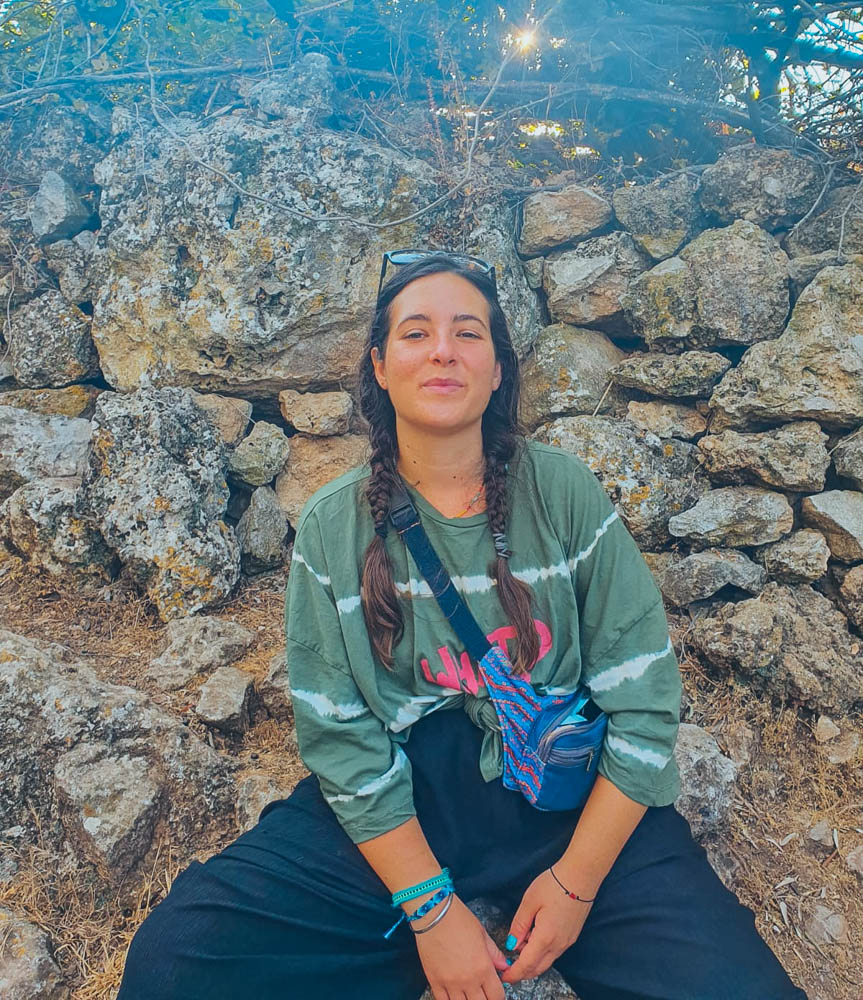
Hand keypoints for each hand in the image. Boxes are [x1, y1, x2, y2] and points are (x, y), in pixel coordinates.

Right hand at [414, 893, 508, 999]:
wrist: (434, 913)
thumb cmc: (457, 919)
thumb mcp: (482, 934)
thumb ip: (494, 954)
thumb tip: (504, 965)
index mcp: (483, 967)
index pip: (497, 996)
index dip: (498, 996)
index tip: (496, 992)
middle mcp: (468, 980)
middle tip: (483, 993)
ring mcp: (450, 983)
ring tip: (469, 994)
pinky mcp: (435, 981)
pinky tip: (454, 995)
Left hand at [501, 869, 592, 984]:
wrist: (581, 876)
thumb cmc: (554, 885)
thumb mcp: (530, 901)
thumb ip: (519, 925)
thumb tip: (512, 944)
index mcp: (546, 938)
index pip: (527, 965)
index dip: (514, 974)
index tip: (504, 977)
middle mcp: (559, 945)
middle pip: (538, 968)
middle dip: (522, 972)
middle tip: (508, 967)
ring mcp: (567, 942)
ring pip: (547, 961)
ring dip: (532, 961)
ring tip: (519, 945)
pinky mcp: (572, 936)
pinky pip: (554, 952)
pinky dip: (541, 953)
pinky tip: (534, 938)